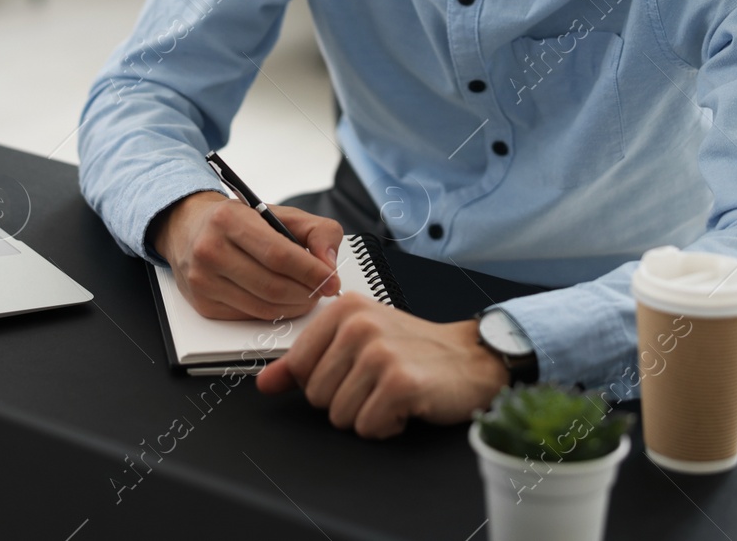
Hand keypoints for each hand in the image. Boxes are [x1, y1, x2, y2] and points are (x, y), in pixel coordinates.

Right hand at [150, 191, 343, 319]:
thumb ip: (317, 231)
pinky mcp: (203, 304)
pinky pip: (250, 316)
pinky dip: (274, 312)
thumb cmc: (238, 222)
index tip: (332, 280)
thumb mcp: (279, 213)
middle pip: (273, 286)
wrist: (189, 228)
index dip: (311, 272)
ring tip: (306, 295)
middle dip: (307, 293)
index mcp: (229, 220)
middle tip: (322, 290)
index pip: (279, 255)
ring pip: (264, 307)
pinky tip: (282, 300)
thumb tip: (329, 263)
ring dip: (294, 306)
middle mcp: (210, 250)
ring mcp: (203, 281)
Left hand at [256, 295, 510, 438]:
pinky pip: (367, 427)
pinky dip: (387, 426)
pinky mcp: (399, 383)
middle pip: (316, 396)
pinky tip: (406, 405)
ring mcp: (379, 353)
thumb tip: (264, 383)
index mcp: (343, 310)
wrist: (472, 358)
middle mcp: (358, 325)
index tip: (351, 372)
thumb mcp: (355, 343)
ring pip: (339, 416)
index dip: (323, 381)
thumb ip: (305, 362)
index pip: (297, 367)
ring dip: (368, 415)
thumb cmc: (413, 350)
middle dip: (346, 401)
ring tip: (392, 392)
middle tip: (378, 383)